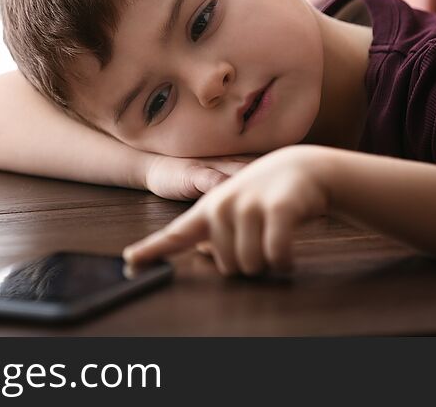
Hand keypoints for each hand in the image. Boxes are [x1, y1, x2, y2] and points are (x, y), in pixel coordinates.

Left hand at [126, 145, 330, 274]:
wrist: (305, 169)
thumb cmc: (267, 195)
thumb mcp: (235, 209)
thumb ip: (215, 232)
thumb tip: (203, 251)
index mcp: (208, 210)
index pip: (175, 234)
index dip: (152, 250)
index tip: (130, 262)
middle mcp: (222, 207)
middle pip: (228, 267)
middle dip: (249, 262)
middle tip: (262, 235)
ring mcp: (248, 207)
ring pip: (252, 265)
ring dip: (269, 262)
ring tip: (275, 235)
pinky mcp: (277, 210)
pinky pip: (276, 256)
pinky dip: (284, 261)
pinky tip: (289, 251)